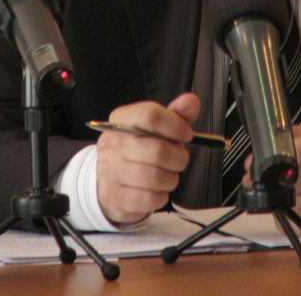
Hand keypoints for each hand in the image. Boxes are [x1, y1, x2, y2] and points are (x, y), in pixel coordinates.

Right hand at [96, 94, 199, 224]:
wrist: (110, 179)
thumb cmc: (139, 149)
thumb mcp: (157, 127)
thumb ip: (177, 113)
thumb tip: (191, 102)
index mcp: (122, 119)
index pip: (150, 116)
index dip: (175, 125)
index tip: (186, 134)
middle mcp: (112, 143)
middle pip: (157, 149)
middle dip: (178, 157)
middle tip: (179, 158)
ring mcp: (110, 171)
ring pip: (155, 177)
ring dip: (171, 178)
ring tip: (168, 174)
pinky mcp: (114, 197)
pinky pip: (149, 199)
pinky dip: (160, 196)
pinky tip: (156, 189)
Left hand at [244, 124, 300, 234]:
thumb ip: (290, 137)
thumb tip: (260, 150)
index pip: (299, 153)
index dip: (277, 160)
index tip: (262, 163)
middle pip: (292, 182)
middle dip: (272, 182)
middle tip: (260, 179)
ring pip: (292, 203)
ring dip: (280, 198)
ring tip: (281, 190)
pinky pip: (299, 223)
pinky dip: (289, 216)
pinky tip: (293, 205)